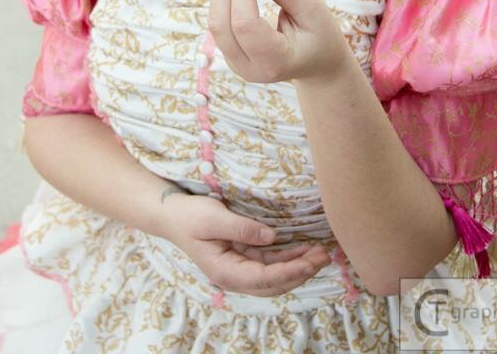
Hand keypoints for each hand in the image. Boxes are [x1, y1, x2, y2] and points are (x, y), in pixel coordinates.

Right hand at [169, 195, 330, 296]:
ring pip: (275, 274)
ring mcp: (240, 267)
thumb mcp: (214, 218)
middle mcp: (235, 275)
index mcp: (225, 272)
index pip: (264, 278)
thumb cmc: (190, 216)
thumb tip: (271, 237)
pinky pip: (270, 262)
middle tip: (324, 256)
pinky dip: (288, 258)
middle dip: (300, 272)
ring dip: (298, 265)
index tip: (310, 262)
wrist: (172, 215)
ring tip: (320, 253)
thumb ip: (242, 228)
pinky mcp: (243, 256)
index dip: (289, 272)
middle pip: (273, 282)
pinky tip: (304, 250)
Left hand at [208, 0, 351, 84]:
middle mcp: (250, 69)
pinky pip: (220, 24)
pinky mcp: (231, 55)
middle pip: (221, 25)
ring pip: (216, 24)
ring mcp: (237, 65)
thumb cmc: (321, 36)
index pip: (245, 24)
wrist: (319, 64)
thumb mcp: (311, 9)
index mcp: (275, 62)